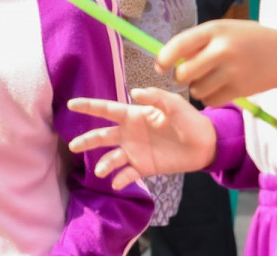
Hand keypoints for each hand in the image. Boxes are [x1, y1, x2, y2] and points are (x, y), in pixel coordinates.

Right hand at [67, 87, 216, 189]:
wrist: (205, 145)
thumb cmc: (189, 120)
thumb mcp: (174, 104)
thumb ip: (155, 97)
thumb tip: (134, 92)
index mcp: (132, 115)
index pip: (106, 110)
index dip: (88, 106)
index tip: (71, 105)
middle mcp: (128, 134)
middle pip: (102, 136)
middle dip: (86, 141)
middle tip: (73, 146)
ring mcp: (135, 151)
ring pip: (112, 157)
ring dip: (104, 164)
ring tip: (100, 171)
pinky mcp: (144, 167)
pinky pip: (128, 174)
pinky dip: (121, 179)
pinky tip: (116, 184)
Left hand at [157, 19, 276, 106]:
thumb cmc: (248, 39)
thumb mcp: (224, 29)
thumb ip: (199, 41)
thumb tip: (170, 58)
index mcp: (214, 30)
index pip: (179, 45)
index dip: (164, 58)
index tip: (160, 66)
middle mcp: (222, 50)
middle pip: (184, 72)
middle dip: (179, 77)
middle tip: (182, 76)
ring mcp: (232, 71)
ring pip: (196, 89)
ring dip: (195, 88)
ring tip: (205, 80)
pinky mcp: (240, 89)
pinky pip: (211, 100)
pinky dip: (208, 98)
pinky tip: (215, 90)